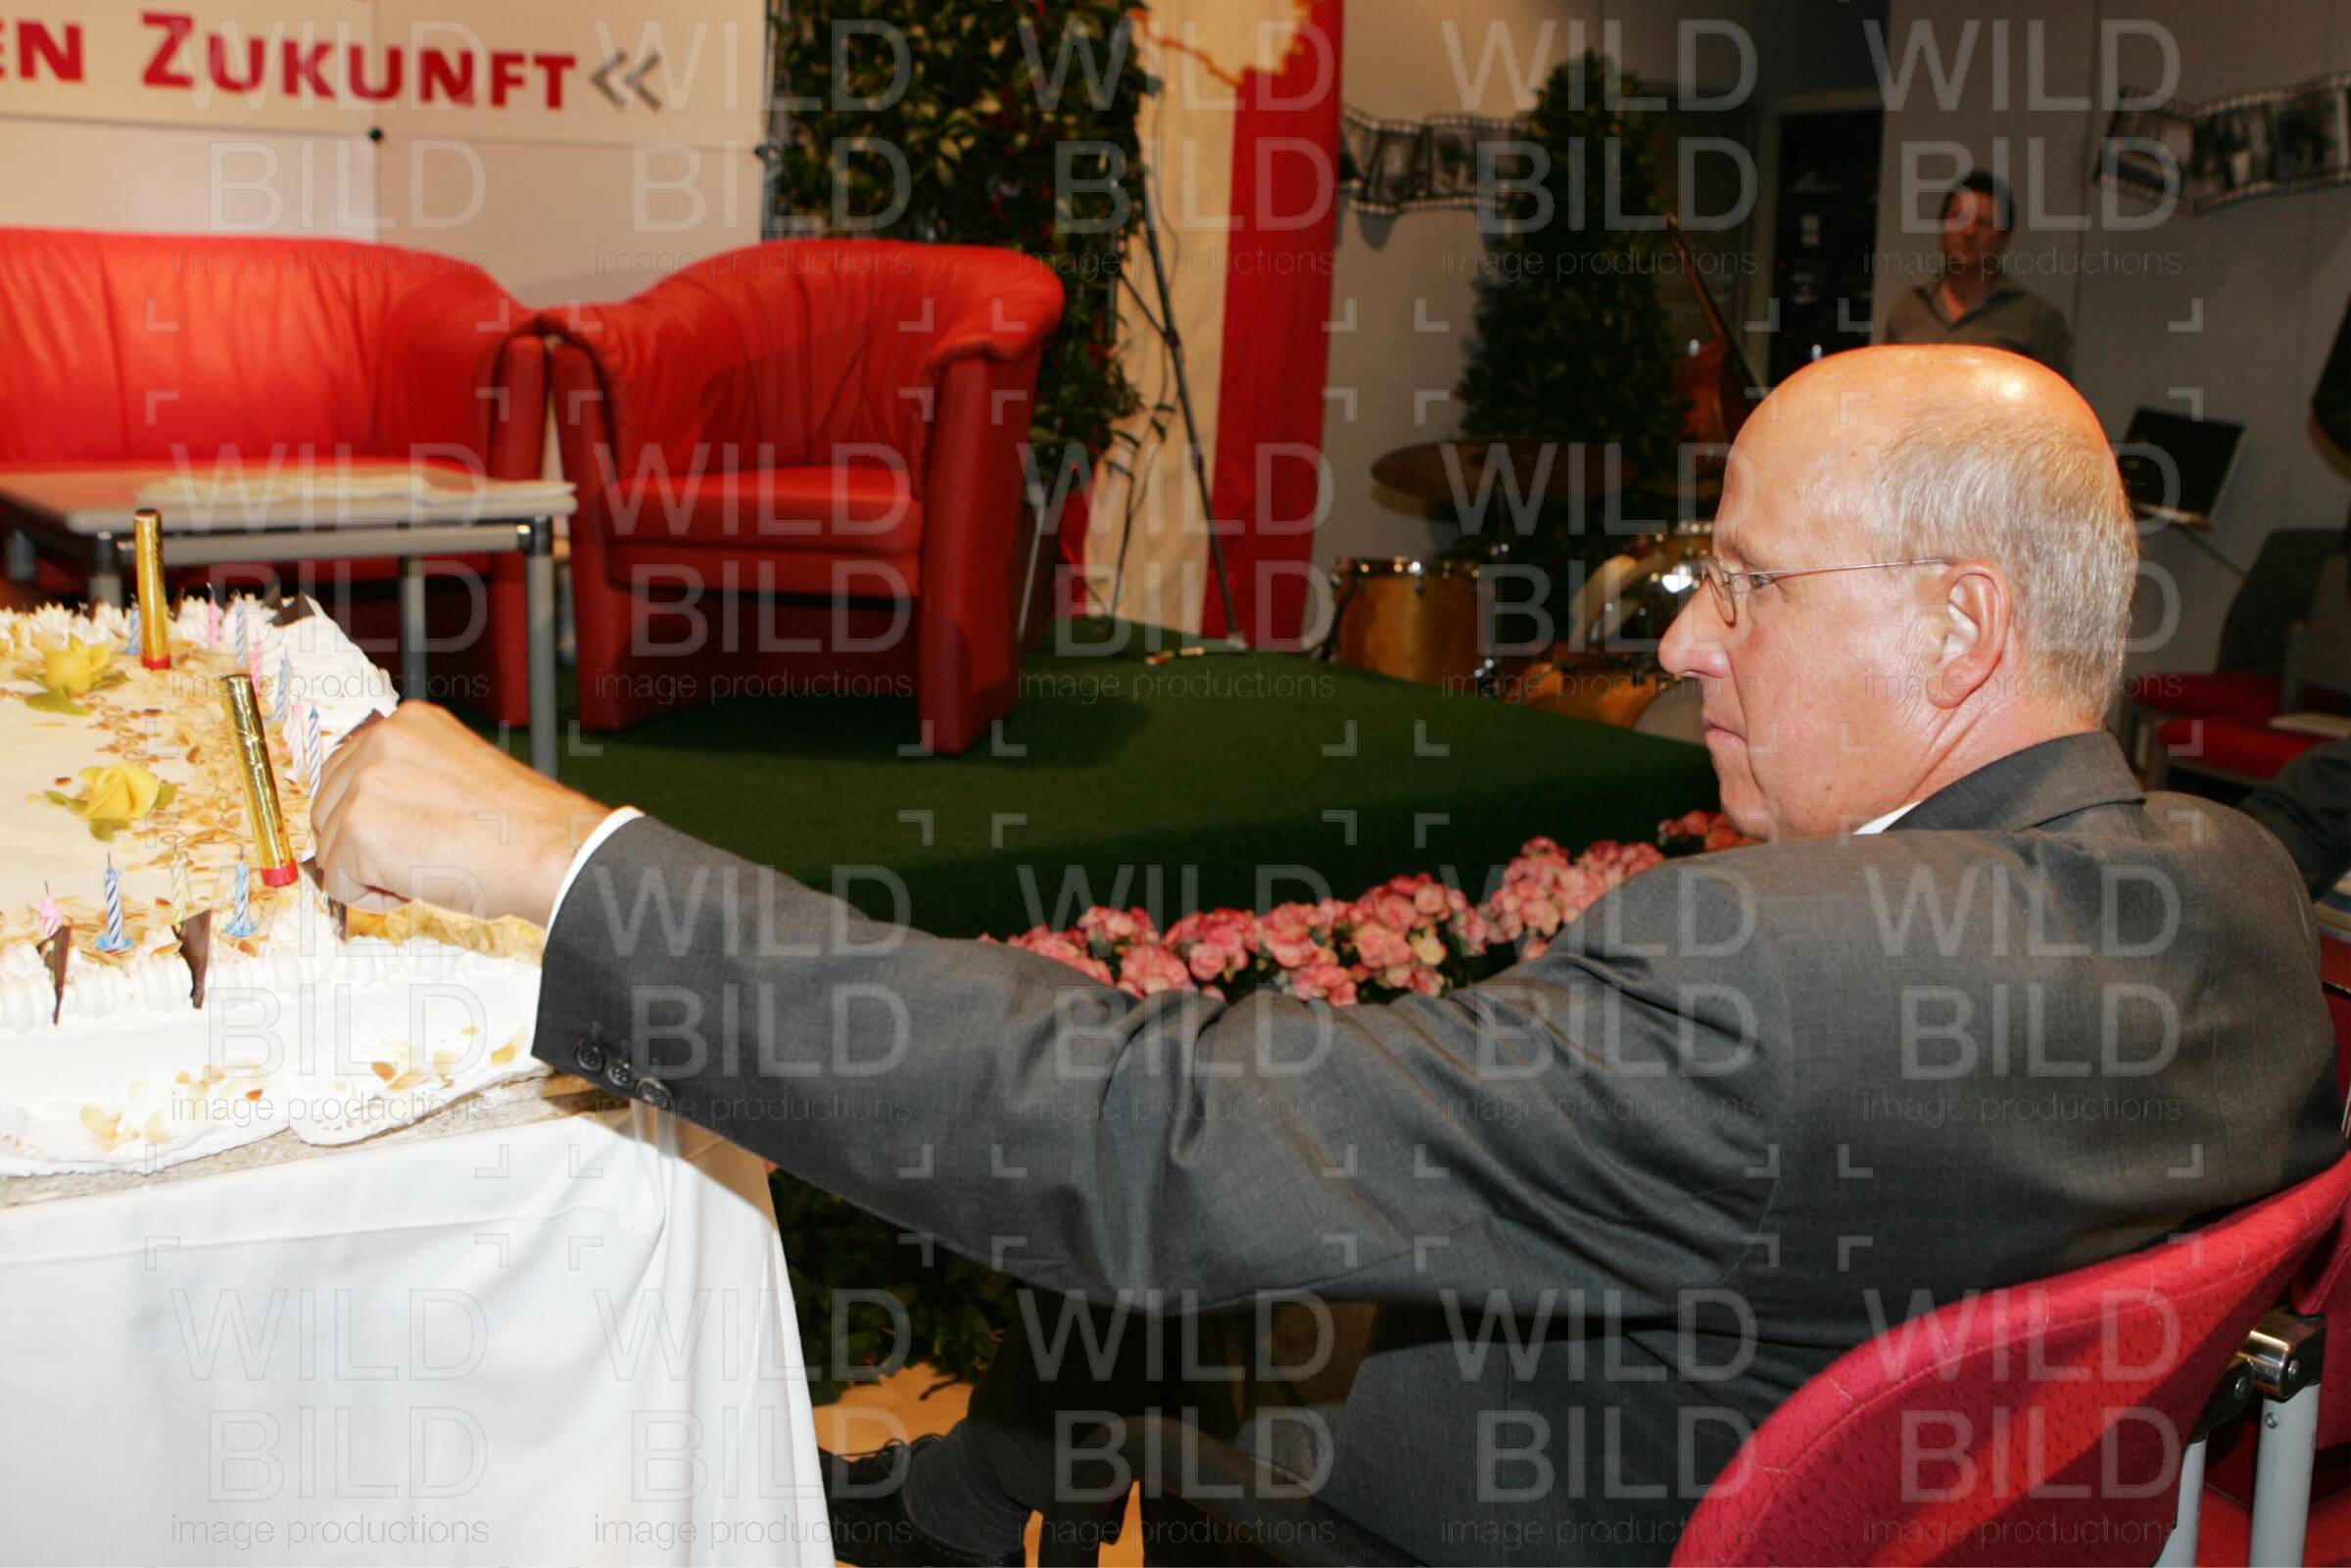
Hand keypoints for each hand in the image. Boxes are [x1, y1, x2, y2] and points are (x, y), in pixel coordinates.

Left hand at [310, 702, 612, 926]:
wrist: (548, 850)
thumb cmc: (523, 825)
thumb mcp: (461, 772)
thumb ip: (413, 778)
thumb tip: (382, 813)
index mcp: (410, 723)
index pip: (347, 771)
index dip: (371, 814)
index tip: (401, 832)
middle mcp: (381, 742)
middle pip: (326, 809)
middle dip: (362, 844)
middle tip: (419, 855)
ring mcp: (365, 784)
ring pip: (331, 849)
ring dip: (370, 872)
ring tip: (427, 866)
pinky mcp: (358, 830)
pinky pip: (339, 884)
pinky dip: (373, 898)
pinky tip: (419, 883)